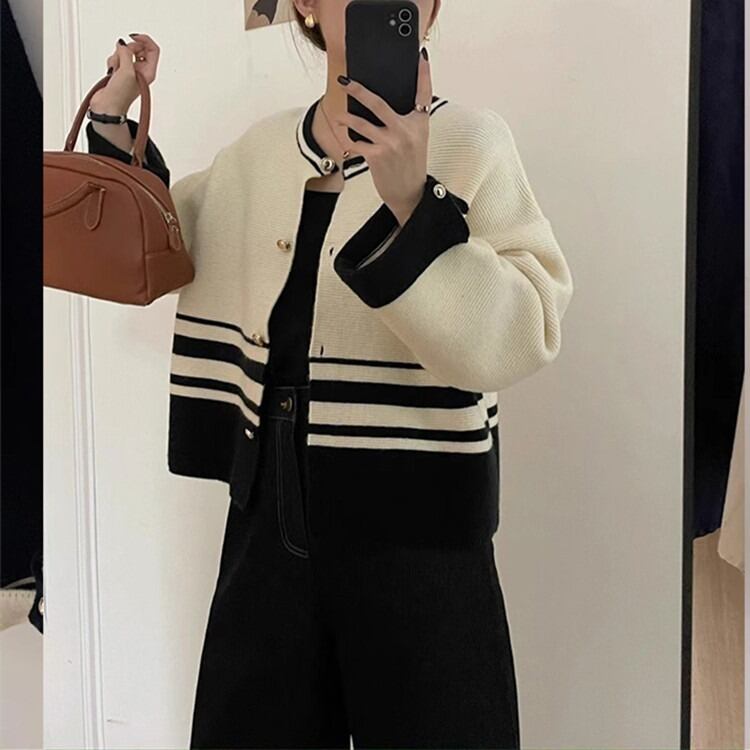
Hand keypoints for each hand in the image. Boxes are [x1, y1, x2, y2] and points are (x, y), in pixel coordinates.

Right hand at [90, 33, 160, 112]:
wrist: (107, 106)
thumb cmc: (120, 96)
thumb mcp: (127, 71)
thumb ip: (126, 53)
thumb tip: (122, 45)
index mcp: (149, 72)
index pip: (153, 49)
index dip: (144, 40)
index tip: (132, 37)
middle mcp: (141, 71)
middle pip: (137, 48)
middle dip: (127, 50)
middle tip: (122, 60)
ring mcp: (130, 72)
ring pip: (125, 53)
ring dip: (117, 58)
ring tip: (116, 70)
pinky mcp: (120, 72)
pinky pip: (116, 59)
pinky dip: (112, 62)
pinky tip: (111, 72)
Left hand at [334, 50, 431, 225]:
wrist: (410, 194)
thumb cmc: (410, 165)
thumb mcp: (416, 140)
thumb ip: (405, 121)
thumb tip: (381, 106)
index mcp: (419, 123)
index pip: (423, 93)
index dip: (423, 73)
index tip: (420, 56)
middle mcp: (406, 130)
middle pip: (378, 103)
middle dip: (358, 90)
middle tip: (345, 81)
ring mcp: (391, 143)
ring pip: (361, 123)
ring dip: (346, 119)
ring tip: (339, 116)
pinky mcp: (377, 156)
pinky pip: (358, 143)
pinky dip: (350, 142)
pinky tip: (346, 141)